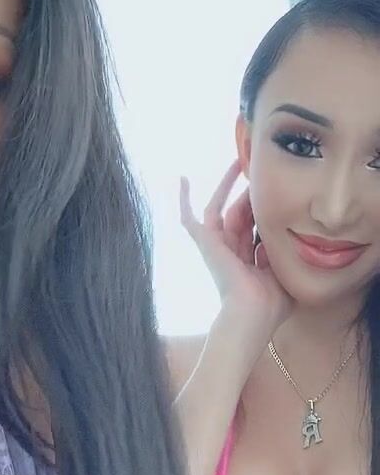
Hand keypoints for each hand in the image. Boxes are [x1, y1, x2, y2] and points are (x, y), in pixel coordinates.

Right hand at [180, 161, 292, 344]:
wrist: (253, 313)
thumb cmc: (272, 303)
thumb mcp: (286, 271)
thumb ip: (285, 252)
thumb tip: (291, 231)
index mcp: (248, 261)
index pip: (254, 228)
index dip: (262, 209)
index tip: (274, 191)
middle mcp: (230, 252)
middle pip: (239, 214)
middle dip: (248, 193)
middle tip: (259, 169)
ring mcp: (216, 247)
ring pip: (220, 208)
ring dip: (227, 185)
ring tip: (237, 162)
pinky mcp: (205, 243)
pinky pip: (190, 218)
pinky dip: (184, 200)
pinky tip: (182, 180)